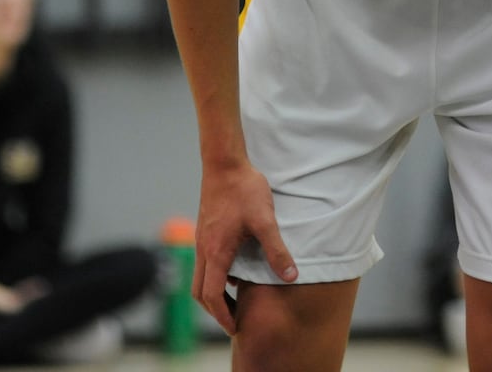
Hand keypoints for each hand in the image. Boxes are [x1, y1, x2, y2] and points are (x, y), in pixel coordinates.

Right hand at [194, 161, 297, 333]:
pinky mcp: (205, 231)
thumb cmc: (244, 190)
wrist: (224, 164)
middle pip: (200, 292)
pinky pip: (205, 263)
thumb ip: (277, 250)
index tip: (235, 327)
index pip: (211, 296)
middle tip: (234, 320)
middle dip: (215, 310)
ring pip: (200, 277)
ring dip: (214, 293)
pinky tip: (237, 271)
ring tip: (235, 301)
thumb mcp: (266, 221)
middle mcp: (203, 249)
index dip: (222, 315)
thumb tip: (291, 276)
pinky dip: (216, 276)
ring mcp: (201, 240)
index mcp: (216, 252)